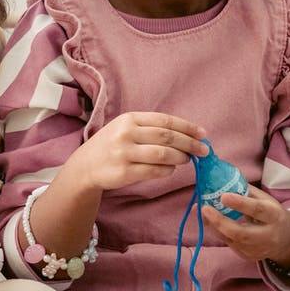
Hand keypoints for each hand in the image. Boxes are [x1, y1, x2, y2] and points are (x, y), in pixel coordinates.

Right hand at [66, 112, 208, 192]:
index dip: (186, 127)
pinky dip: (167, 170)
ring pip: (163, 154)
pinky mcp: (124, 171)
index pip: (165, 120)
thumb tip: (185, 135)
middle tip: (204, 150)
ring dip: (180, 157)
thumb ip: (150, 129)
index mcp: (129, 119)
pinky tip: (171, 169)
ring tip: (188, 159)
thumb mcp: (125, 128)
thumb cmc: (111, 145)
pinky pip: (154, 171)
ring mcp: (124, 153)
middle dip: (190, 143)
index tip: (202, 134)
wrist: (85, 166)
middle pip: (167, 136)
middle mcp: (126, 133)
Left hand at [201, 186, 289, 268]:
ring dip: (214, 226)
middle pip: (242, 233)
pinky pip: (229, 244)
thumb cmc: (272, 213)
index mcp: (274, 216)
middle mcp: (267, 236)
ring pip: (232, 240)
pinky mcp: (247, 255)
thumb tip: (223, 178)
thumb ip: (246, 191)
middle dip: (221, 222)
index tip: (223, 196)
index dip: (241, 204)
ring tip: (202, 212)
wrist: (286, 240)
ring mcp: (257, 249)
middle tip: (205, 208)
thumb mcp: (265, 199)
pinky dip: (217, 231)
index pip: (258, 210)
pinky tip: (208, 221)